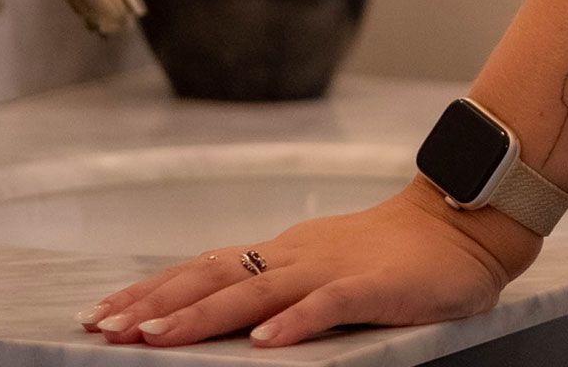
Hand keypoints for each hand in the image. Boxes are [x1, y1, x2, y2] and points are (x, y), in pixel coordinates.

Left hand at [77, 179, 539, 347]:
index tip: (100, 314)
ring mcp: (335, 268)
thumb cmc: (397, 256)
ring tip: (157, 339)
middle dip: (157, 305)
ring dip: (204, 316)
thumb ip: (278, 289)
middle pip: (216, 277)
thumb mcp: (325, 269)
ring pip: (258, 291)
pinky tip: (265, 344)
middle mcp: (298, 256)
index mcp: (285, 253)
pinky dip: (294, 323)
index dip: (152, 291)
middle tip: (105, 329)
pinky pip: (329, 304)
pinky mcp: (374, 285)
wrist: (468, 222)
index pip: (205, 269)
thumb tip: (214, 319)